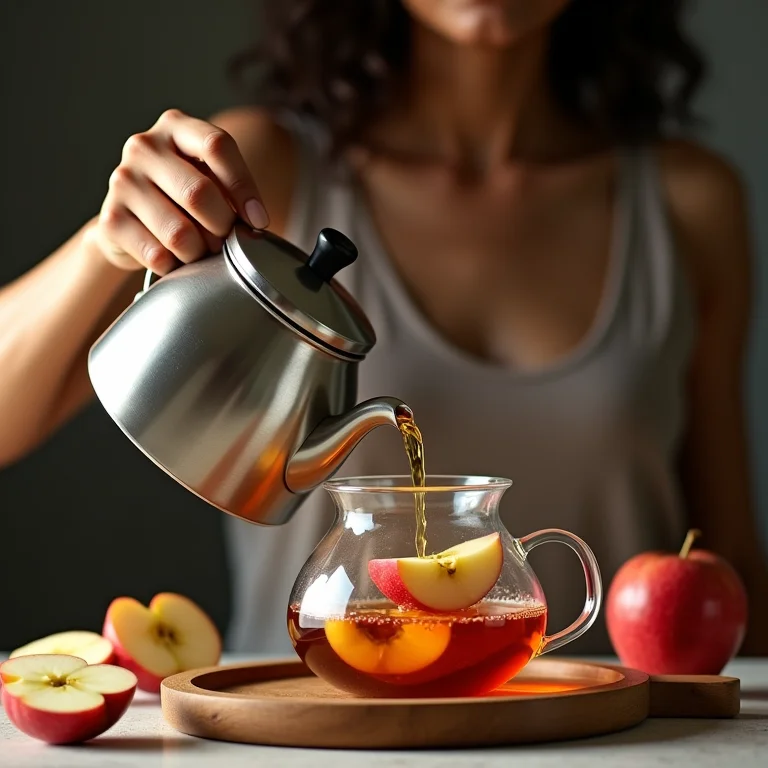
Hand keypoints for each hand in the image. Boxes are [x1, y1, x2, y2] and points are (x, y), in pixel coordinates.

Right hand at [92, 109, 268, 274]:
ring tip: (202, 251)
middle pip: (199, 193)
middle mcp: (144, 147)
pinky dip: (176, 266)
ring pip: (180, 233)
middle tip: (226, 241)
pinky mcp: (110, 219)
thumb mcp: (212, 180)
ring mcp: (122, 181)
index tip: (258, 221)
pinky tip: (176, 260)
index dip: (244, 187)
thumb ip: (232, 190)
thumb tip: (255, 222)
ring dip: (201, 252)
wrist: (134, 221)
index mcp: (176, 127)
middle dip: (222, 227)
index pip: (217, 145)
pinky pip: (159, 255)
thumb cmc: (185, 198)